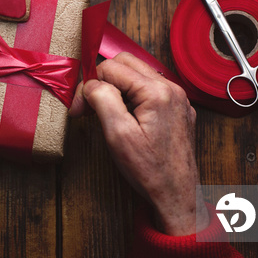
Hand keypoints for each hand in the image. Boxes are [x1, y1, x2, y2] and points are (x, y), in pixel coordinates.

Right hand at [70, 53, 208, 235]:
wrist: (178, 195)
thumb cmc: (150, 170)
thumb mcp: (118, 134)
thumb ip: (102, 99)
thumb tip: (91, 83)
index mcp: (157, 91)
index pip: (111, 67)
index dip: (89, 85)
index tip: (79, 109)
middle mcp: (172, 88)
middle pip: (127, 63)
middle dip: (103, 80)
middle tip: (89, 105)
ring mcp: (178, 98)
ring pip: (139, 74)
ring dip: (117, 87)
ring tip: (105, 111)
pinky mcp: (178, 109)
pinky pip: (150, 89)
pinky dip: (133, 96)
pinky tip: (125, 116)